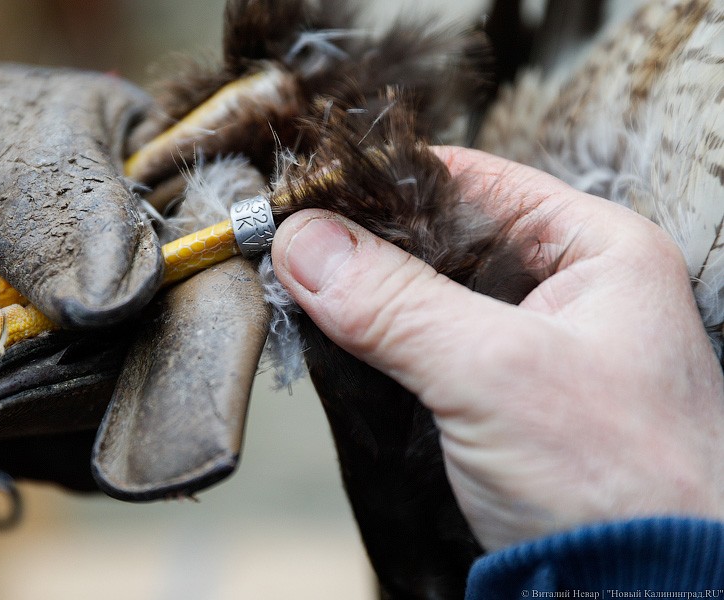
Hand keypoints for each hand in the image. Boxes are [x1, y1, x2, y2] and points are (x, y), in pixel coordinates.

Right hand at [272, 146, 723, 550]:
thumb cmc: (624, 485)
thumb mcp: (498, 374)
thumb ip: (396, 304)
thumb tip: (304, 243)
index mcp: (595, 252)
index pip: (474, 181)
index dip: (389, 182)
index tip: (310, 192)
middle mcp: (561, 292)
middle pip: (440, 242)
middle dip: (366, 249)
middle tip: (288, 249)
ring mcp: (526, 351)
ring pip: (423, 302)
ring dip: (364, 304)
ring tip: (296, 294)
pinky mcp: (495, 404)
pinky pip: (420, 356)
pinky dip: (375, 352)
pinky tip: (331, 348)